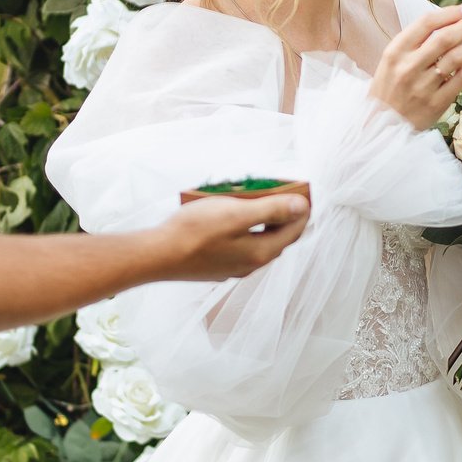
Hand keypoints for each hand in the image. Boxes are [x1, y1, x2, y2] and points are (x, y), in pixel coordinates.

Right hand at [150, 193, 309, 280]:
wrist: (158, 256)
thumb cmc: (195, 232)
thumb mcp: (237, 214)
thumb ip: (272, 210)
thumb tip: (301, 207)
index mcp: (261, 252)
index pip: (294, 230)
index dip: (302, 210)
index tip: (304, 193)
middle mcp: (250, 265)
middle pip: (277, 238)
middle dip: (284, 216)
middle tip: (285, 195)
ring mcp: (232, 268)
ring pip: (257, 242)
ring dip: (262, 223)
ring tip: (258, 203)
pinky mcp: (216, 267)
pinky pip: (239, 246)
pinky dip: (244, 231)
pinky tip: (231, 220)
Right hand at [370, 4, 461, 129]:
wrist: (381, 124)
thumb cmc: (390, 86)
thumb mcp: (393, 60)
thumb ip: (416, 41)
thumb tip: (452, 20)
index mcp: (395, 52)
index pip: (427, 22)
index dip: (452, 12)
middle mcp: (408, 67)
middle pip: (444, 37)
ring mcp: (422, 86)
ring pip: (456, 57)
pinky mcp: (436, 103)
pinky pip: (461, 78)